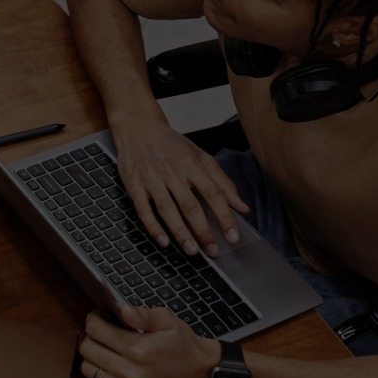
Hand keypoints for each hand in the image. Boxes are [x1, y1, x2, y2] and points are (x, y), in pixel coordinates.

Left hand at [78, 306, 218, 377]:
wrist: (198, 375)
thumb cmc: (181, 346)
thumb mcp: (167, 321)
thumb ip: (142, 314)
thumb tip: (122, 310)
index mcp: (139, 350)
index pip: (96, 331)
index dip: (94, 319)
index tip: (99, 317)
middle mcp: (132, 373)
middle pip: (88, 350)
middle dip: (91, 336)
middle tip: (102, 332)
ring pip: (88, 370)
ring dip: (93, 357)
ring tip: (107, 350)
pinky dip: (98, 376)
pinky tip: (112, 367)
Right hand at [111, 115, 248, 255]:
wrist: (138, 127)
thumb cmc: (171, 145)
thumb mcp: (201, 157)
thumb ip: (223, 182)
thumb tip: (242, 206)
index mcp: (192, 165)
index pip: (213, 194)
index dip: (224, 217)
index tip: (232, 236)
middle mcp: (173, 172)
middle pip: (190, 205)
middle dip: (203, 231)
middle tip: (212, 250)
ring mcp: (152, 180)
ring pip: (168, 210)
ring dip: (180, 233)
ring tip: (192, 250)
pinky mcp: (135, 186)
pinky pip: (143, 210)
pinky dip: (153, 227)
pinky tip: (163, 241)